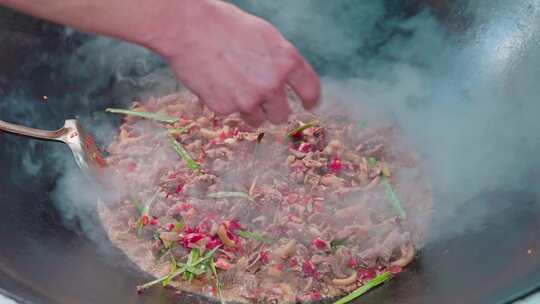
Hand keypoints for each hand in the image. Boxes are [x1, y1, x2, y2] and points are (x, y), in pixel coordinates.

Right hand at [152, 0, 319, 124]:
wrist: (187, 28)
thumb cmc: (224, 25)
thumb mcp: (264, 35)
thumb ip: (279, 60)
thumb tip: (286, 80)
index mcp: (286, 61)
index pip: (310, 90)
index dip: (310, 100)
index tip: (309, 105)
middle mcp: (271, 85)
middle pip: (283, 115)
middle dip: (274, 110)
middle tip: (262, 99)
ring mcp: (248, 100)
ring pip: (258, 120)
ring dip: (250, 109)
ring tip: (233, 86)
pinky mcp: (225, 109)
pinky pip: (231, 114)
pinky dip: (225, 103)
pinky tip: (215, 83)